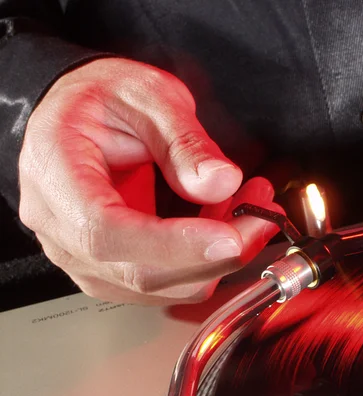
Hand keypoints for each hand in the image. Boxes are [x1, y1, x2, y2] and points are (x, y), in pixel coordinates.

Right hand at [18, 58, 280, 304]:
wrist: (80, 114)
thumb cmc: (102, 99)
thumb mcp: (147, 96)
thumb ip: (184, 142)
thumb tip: (222, 182)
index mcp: (55, 175)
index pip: (105, 231)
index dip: (172, 244)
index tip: (229, 237)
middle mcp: (59, 229)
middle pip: (140, 272)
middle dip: (214, 255)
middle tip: (262, 217)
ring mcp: (83, 256)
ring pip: (160, 287)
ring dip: (217, 259)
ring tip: (250, 208)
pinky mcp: (111, 268)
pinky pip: (165, 283)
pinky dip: (205, 261)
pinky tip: (226, 224)